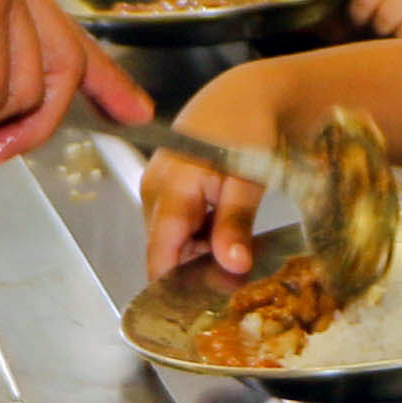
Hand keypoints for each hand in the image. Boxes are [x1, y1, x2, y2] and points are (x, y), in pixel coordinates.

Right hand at [135, 77, 285, 276]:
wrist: (245, 94)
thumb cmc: (247, 126)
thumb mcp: (248, 178)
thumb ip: (235, 224)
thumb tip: (231, 266)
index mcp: (168, 189)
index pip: (160, 255)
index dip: (177, 287)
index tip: (206, 309)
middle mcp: (153, 191)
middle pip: (166, 252)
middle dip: (197, 271)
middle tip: (237, 280)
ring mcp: (158, 189)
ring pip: (173, 242)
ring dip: (201, 254)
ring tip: (238, 252)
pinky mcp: (168, 189)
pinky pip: (179, 226)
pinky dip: (201, 237)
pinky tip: (228, 234)